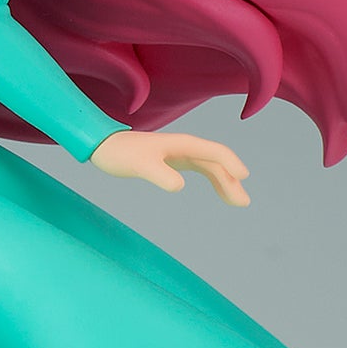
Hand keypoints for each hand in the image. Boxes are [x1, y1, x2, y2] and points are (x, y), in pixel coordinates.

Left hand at [90, 129, 250, 206]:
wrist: (103, 145)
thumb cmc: (120, 153)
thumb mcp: (139, 165)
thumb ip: (159, 174)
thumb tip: (179, 186)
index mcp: (182, 144)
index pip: (214, 152)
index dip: (230, 164)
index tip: (243, 178)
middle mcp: (185, 146)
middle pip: (216, 162)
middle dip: (231, 180)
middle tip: (243, 203)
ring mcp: (180, 153)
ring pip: (211, 166)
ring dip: (226, 182)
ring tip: (238, 202)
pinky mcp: (174, 160)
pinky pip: (201, 169)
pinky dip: (213, 180)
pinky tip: (219, 192)